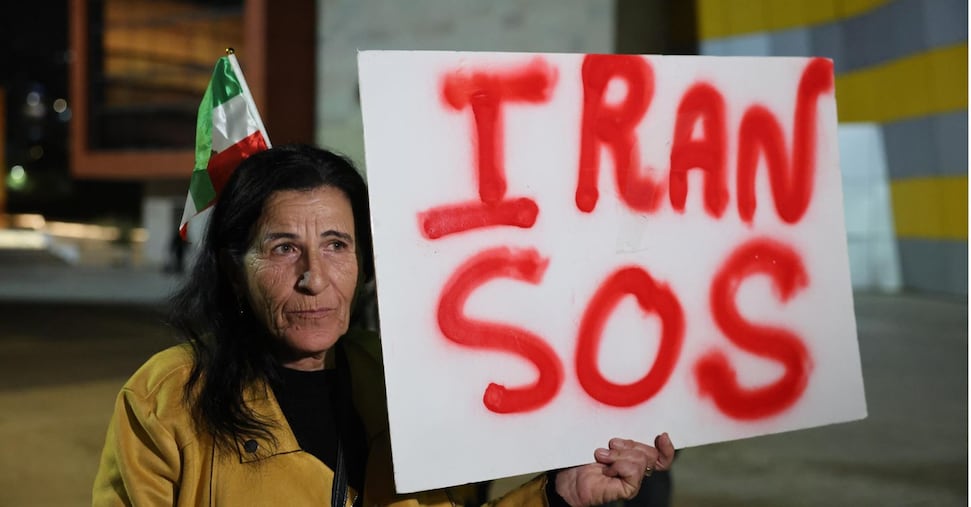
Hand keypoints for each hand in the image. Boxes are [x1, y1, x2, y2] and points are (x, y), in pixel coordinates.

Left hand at [554, 433, 673, 506]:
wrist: (566, 477)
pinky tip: (606, 469)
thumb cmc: (581, 457)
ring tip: (601, 457)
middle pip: (650, 453)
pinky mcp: (627, 490)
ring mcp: (633, 481)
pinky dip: (618, 465)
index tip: (661, 435)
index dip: (666, 447)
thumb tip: (633, 436)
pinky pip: (634, 471)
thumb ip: (621, 439)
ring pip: (641, 460)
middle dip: (629, 445)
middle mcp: (636, 470)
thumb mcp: (604, 441)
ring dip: (618, 455)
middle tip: (609, 446)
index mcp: (633, 456)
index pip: (660, 455)